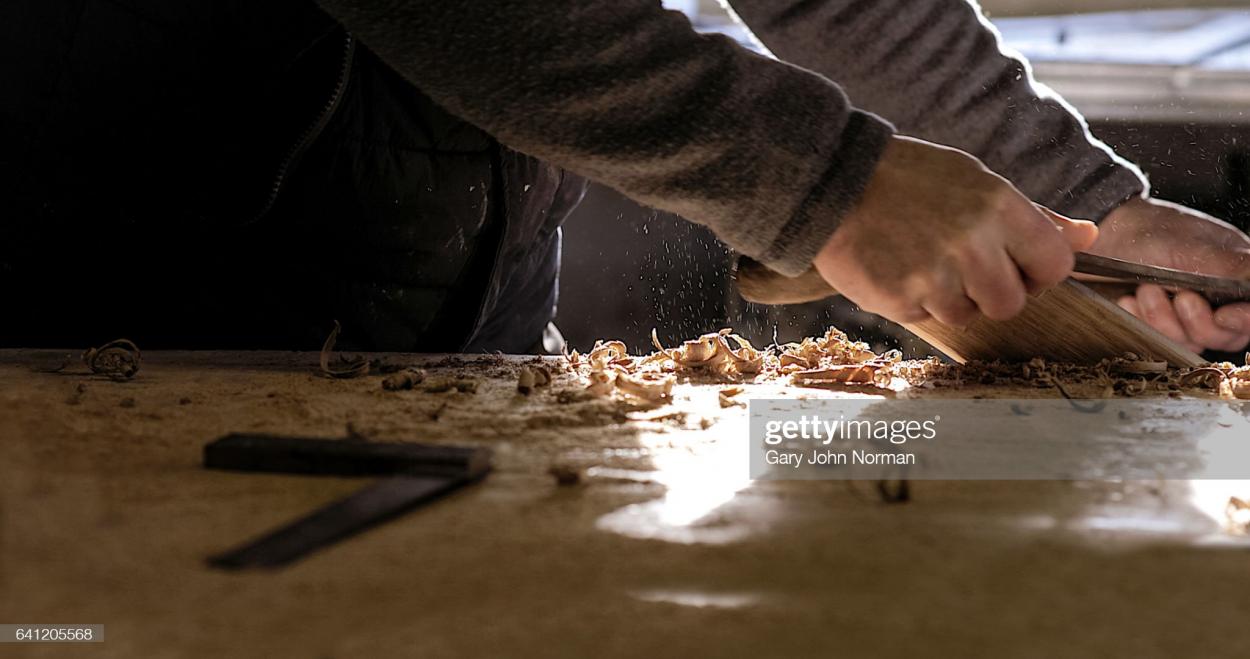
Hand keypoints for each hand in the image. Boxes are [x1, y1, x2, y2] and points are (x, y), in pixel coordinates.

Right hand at [813, 136, 1098, 326]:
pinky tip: (899, 268)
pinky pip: (928, 318)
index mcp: (1000, 207)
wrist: (833, 184)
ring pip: (970, 316)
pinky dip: (916, 301)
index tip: (1015, 265)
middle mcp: (973, 242)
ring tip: (923, 263)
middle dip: (992, 293)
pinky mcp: (901, 298)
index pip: (1056, 265)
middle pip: (1013, 303)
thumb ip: (1033, 216)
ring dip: (951, 299)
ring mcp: (936, 275)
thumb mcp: (975, 181)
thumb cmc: (910, 179)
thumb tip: (1088, 237)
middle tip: (961, 267)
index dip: (1038, 273)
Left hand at [1089, 197, 1249, 352]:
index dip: (1242, 321)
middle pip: (1223, 336)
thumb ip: (1233, 267)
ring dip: (1164, 318)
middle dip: (1197, 321)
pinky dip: (1142, 323)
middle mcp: (1214, 302)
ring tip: (1146, 290)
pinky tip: (1128, 301)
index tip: (1222, 316)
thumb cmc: (1153, 231)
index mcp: (1235, 278)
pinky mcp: (1154, 326)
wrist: (1106, 232)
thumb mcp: (1194, 247)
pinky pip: (1155, 341)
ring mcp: (1183, 317)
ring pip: (1187, 342)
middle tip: (1180, 296)